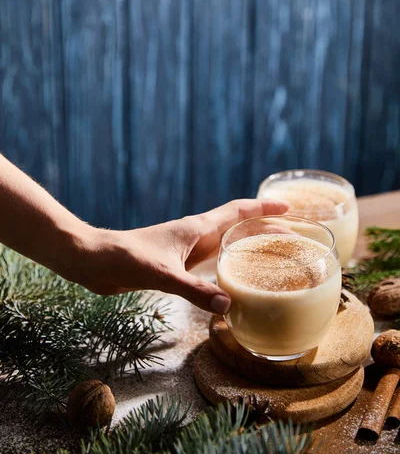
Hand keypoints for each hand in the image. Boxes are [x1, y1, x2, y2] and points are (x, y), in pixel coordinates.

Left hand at [65, 199, 287, 313]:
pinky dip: (227, 268)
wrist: (96, 260)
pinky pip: (210, 263)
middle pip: (237, 227)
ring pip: (225, 245)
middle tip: (293, 240)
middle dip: (264, 230)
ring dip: (247, 247)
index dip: (262, 209)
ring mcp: (187, 250)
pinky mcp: (176, 265)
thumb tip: (229, 306)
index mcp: (196, 227)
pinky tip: (233, 283)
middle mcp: (195, 235)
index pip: (237, 211)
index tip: (287, 208)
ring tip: (271, 257)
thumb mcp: (162, 274)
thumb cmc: (125, 257)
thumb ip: (194, 290)